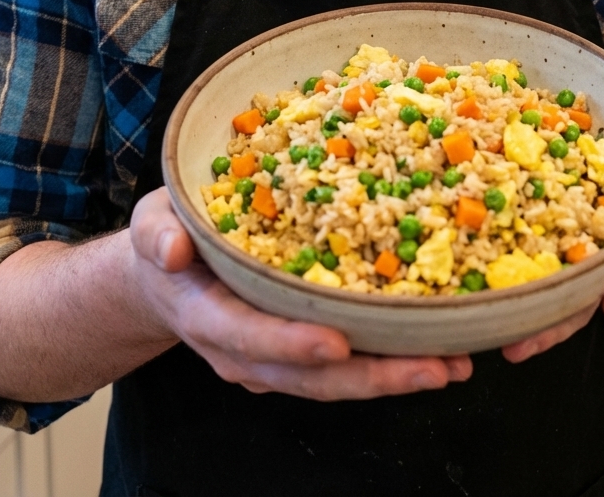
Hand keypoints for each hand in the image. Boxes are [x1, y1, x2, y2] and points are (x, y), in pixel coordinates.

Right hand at [130, 187, 471, 399]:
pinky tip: (437, 352)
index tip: (336, 341)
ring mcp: (275, 360)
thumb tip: (173, 248)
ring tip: (451, 364)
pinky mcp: (301, 353)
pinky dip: (390, 364)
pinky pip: (347, 367)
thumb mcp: (153, 222)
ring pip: (337, 380)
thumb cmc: (168, 238)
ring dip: (395, 376)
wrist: (170, 270)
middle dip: (372, 374)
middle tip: (431, 366)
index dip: (291, 342)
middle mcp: (245, 351)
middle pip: (310, 375)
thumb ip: (158, 233)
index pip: (249, 336)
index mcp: (208, 317)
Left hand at [503, 137, 603, 362]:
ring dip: (534, 327)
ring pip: (555, 301)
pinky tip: (487, 317)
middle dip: (561, 324)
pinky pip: (528, 280)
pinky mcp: (538, 256)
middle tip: (533, 343)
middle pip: (585, 297)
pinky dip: (511, 299)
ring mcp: (570, 265)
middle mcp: (601, 260)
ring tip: (512, 346)